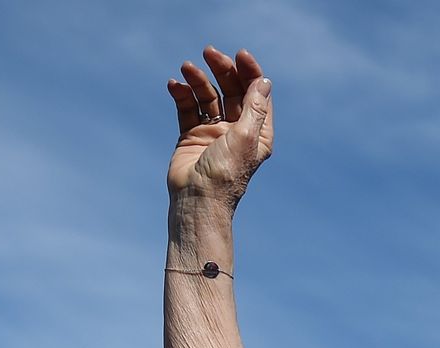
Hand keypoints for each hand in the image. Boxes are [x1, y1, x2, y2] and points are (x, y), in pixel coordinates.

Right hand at [166, 47, 272, 213]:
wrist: (196, 201)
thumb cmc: (225, 175)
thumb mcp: (246, 137)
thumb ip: (254, 107)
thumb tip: (264, 81)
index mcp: (256, 132)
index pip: (255, 93)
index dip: (249, 72)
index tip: (239, 55)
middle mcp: (235, 130)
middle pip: (230, 90)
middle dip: (221, 70)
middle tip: (209, 53)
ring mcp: (212, 133)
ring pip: (207, 97)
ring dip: (198, 80)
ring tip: (185, 67)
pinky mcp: (191, 136)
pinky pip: (187, 109)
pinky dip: (182, 94)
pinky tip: (175, 84)